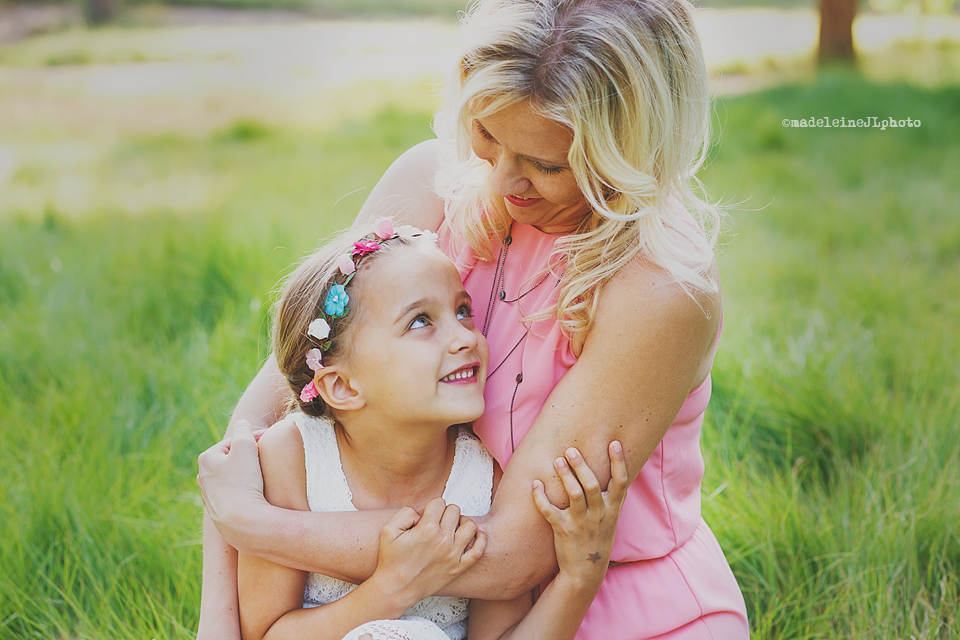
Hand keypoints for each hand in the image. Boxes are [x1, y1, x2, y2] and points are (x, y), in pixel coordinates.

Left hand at [197, 420, 269, 546]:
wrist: (241, 521)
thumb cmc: (243, 480)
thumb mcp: (245, 446)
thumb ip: (243, 430)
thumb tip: (242, 424)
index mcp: (207, 458)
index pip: (234, 442)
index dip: (254, 439)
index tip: (270, 441)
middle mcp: (203, 477)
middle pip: (232, 459)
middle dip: (249, 457)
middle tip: (267, 458)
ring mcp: (210, 496)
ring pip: (232, 477)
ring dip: (246, 474)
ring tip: (262, 477)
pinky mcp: (219, 511)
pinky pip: (234, 494)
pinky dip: (244, 491)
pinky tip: (255, 494)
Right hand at [372, 497, 486, 610]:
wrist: (395, 589)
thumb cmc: (391, 560)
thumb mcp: (389, 529)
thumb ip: (406, 512)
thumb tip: (422, 513)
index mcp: (427, 529)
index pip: (439, 502)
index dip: (430, 507)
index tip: (425, 517)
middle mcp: (442, 540)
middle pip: (454, 511)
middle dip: (444, 513)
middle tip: (435, 524)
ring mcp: (453, 555)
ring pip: (470, 525)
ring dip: (462, 522)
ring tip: (452, 527)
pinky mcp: (458, 568)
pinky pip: (478, 550)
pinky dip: (481, 539)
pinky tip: (477, 532)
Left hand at [532, 441, 627, 589]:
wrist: (586, 573)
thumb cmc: (597, 539)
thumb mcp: (611, 520)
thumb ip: (612, 498)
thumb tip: (616, 471)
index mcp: (612, 510)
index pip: (621, 482)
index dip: (618, 462)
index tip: (614, 443)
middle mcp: (599, 515)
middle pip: (593, 485)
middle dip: (582, 466)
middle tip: (571, 450)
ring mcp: (581, 524)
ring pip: (574, 495)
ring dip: (565, 476)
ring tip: (557, 461)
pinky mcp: (563, 531)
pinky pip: (550, 511)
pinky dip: (541, 498)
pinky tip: (535, 484)